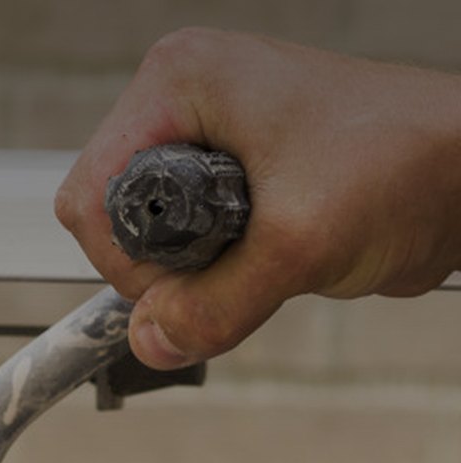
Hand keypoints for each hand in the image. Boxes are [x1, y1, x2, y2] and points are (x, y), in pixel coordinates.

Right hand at [55, 29, 460, 366]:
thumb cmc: (405, 162)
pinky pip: (181, 251)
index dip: (127, 259)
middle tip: (232, 267)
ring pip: (145, 244)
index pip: (92, 194)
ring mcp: (203, 143)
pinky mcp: (226, 182)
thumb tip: (151, 343)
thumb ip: (213, 305)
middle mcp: (184, 106)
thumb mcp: (297, 246)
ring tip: (258, 259)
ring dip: (191, 276)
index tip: (184, 281)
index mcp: (182, 84)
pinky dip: (211, 277)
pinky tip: (259, 263)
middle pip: (110, 221)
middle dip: (162, 269)